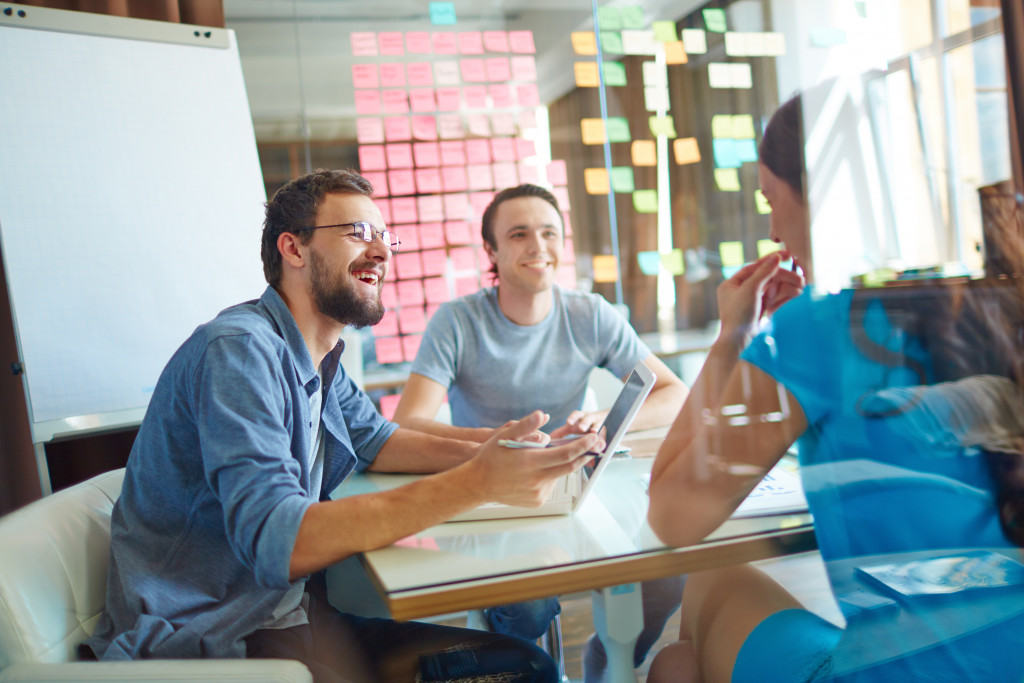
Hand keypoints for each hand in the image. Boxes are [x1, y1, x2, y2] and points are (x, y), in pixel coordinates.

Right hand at [472, 411, 600, 507]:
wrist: (479, 484)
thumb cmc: (491, 458)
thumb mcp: (505, 436)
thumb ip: (526, 426)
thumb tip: (542, 415)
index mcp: (530, 462)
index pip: (565, 454)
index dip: (582, 446)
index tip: (593, 438)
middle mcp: (536, 480)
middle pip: (569, 467)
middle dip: (582, 455)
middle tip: (592, 445)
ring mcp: (537, 493)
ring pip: (559, 475)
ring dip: (560, 465)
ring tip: (544, 458)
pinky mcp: (537, 501)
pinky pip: (550, 485)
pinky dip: (549, 475)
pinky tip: (535, 472)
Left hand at [717, 252, 802, 347]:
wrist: (738, 341)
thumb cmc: (738, 315)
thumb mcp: (750, 290)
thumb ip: (764, 273)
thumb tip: (776, 258)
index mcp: (731, 284)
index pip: (754, 267)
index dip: (770, 260)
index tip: (786, 254)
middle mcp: (740, 291)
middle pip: (765, 279)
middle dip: (783, 278)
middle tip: (800, 277)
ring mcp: (751, 301)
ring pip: (772, 289)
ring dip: (787, 287)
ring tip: (801, 286)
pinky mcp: (760, 310)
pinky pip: (773, 299)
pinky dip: (784, 296)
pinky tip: (796, 292)